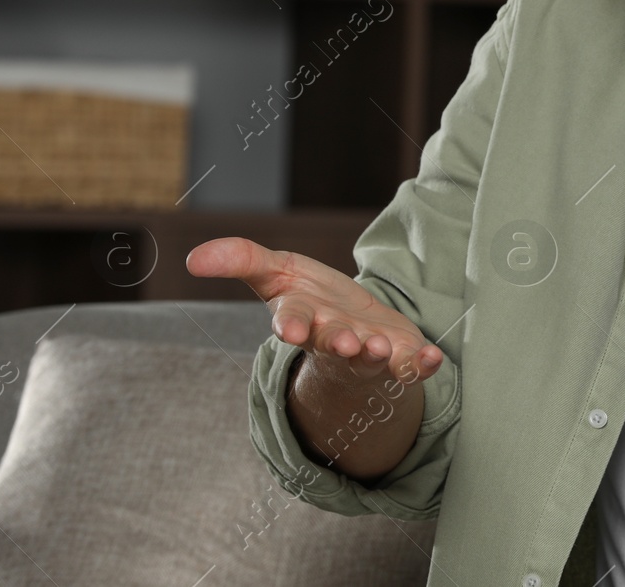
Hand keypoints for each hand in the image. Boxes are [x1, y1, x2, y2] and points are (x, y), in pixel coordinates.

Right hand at [185, 236, 442, 387]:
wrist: (356, 328)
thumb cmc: (312, 300)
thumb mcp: (275, 273)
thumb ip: (240, 259)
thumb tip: (192, 257)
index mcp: (303, 319)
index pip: (291, 322)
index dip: (290, 326)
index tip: (289, 330)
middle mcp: (334, 339)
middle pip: (334, 343)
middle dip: (339, 343)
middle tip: (346, 342)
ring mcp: (368, 353)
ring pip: (371, 360)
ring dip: (376, 356)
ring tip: (380, 348)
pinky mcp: (400, 358)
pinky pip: (412, 367)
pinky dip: (421, 365)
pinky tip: (433, 358)